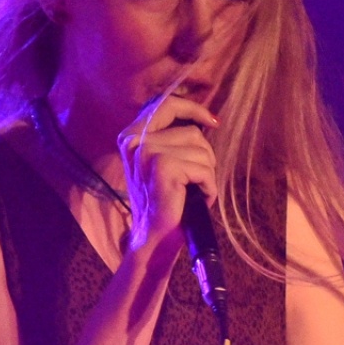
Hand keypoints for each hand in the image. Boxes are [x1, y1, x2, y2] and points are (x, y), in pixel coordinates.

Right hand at [117, 94, 219, 254]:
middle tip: (195, 180)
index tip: (213, 122)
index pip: (166, 104)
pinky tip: (197, 200)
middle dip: (204, 156)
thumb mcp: (161, 162)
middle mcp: (134, 140)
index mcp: (130, 135)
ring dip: (206, 175)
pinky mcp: (163, 167)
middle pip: (192, 131)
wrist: (154, 240)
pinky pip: (204, 169)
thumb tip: (205, 119)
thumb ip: (172, 138)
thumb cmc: (164, 203)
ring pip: (202, 151)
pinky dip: (208, 188)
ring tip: (192, 192)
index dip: (193, 109)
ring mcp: (147, 152)